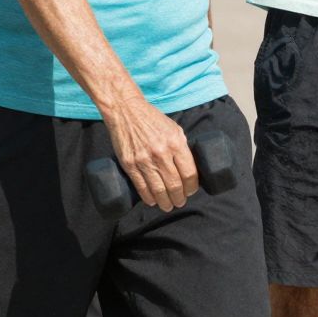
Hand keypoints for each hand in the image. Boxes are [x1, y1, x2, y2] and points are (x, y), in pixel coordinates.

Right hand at [99, 95, 199, 209]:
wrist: (125, 110)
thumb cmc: (151, 118)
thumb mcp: (174, 128)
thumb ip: (182, 147)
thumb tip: (188, 167)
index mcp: (176, 143)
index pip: (189, 174)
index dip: (192, 187)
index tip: (191, 191)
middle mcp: (161, 153)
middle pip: (175, 185)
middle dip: (179, 198)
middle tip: (179, 202)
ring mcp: (144, 160)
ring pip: (159, 190)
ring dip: (165, 202)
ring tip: (167, 206)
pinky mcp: (129, 163)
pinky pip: (141, 187)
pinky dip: (148, 198)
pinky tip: (153, 201)